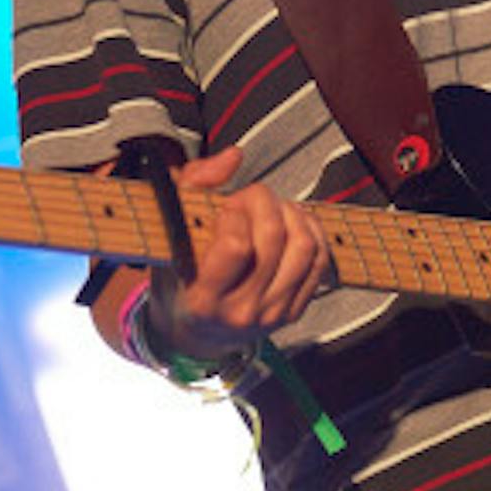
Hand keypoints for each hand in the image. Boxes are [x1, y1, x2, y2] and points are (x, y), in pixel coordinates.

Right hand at [147, 147, 333, 359]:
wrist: (197, 332)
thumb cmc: (180, 278)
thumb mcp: (171, 234)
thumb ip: (195, 186)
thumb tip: (233, 157)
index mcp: (202, 298)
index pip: (236, 245)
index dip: (234, 213)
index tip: (225, 208)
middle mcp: (240, 312)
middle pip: (272, 238)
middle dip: (262, 200)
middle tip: (248, 198)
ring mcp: (271, 314)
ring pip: (303, 246)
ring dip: (290, 213)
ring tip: (270, 209)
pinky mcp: (294, 311)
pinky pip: (319, 261)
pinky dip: (311, 230)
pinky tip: (292, 222)